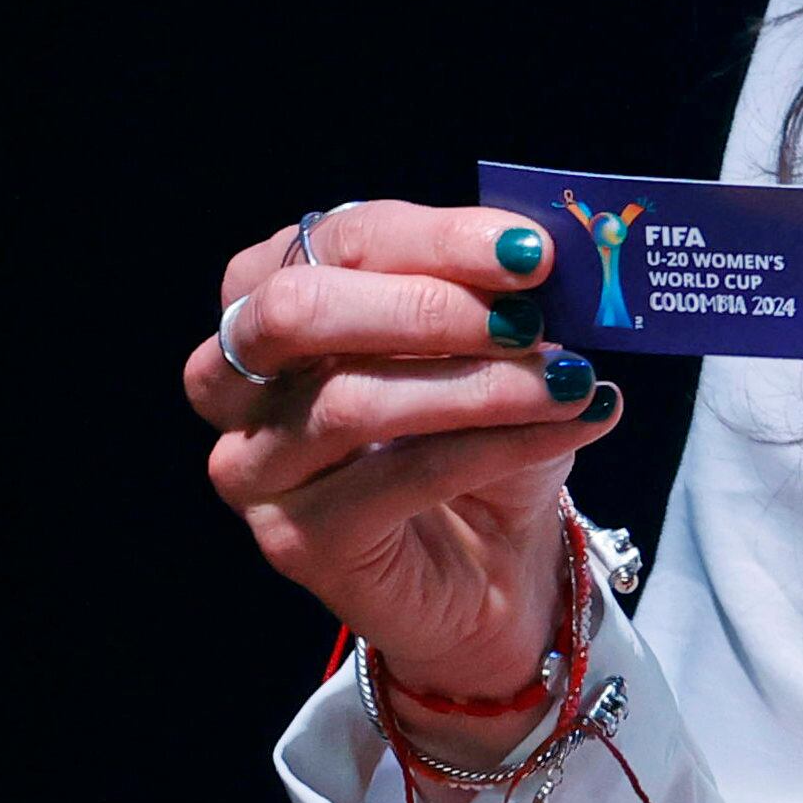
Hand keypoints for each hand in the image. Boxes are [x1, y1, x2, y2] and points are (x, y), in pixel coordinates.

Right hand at [187, 201, 622, 728]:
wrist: (490, 564)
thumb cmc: (479, 430)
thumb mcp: (494, 342)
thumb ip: (498, 291)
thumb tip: (542, 253)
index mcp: (270, 291)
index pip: (339, 238)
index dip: (436, 238)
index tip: (531, 253)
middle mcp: (234, 377)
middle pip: (299, 312)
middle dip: (426, 306)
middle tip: (529, 318)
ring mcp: (253, 466)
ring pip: (350, 402)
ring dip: (478, 384)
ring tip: (568, 379)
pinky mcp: (294, 540)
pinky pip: (396, 478)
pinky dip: (495, 445)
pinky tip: (565, 427)